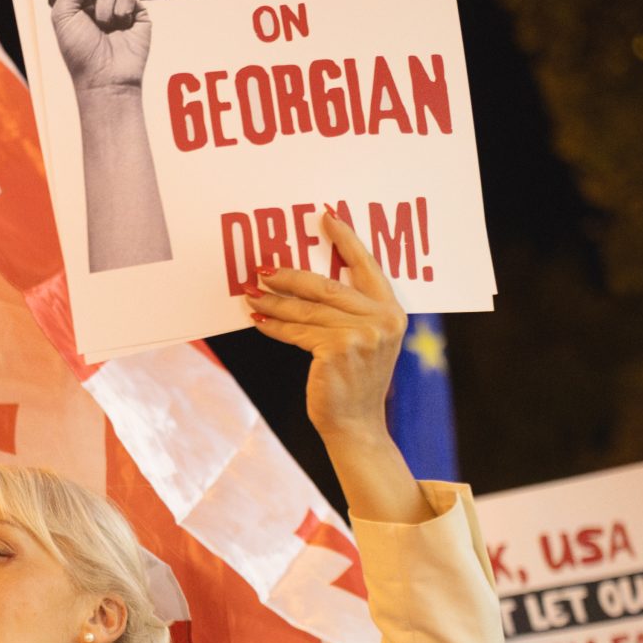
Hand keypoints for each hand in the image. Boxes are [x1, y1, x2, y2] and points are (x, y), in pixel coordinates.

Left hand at [50, 0, 151, 93]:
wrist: (105, 75)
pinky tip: (120, 26)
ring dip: (104, 9)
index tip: (74, 1)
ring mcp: (114, 7)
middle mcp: (93, 4)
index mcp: (72, 5)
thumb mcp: (62, 16)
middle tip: (89, 17)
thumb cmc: (80, 52)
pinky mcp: (135, 12)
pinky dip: (122, 11)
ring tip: (105, 28)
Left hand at [246, 213, 408, 447]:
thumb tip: (304, 284)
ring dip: (275, 301)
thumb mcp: (363, 342)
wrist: (356, 425)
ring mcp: (361, 335)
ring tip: (251, 293)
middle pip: (327, 286)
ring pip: (307, 310)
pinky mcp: (337, 349)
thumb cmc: (354, 383)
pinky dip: (275, 326)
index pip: (368, 266)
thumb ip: (350, 313)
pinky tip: (258, 320)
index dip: (346, 240)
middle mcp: (381, 320)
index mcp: (392, 312)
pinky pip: (298, 332)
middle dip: (291, 275)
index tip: (325, 217)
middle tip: (262, 268)